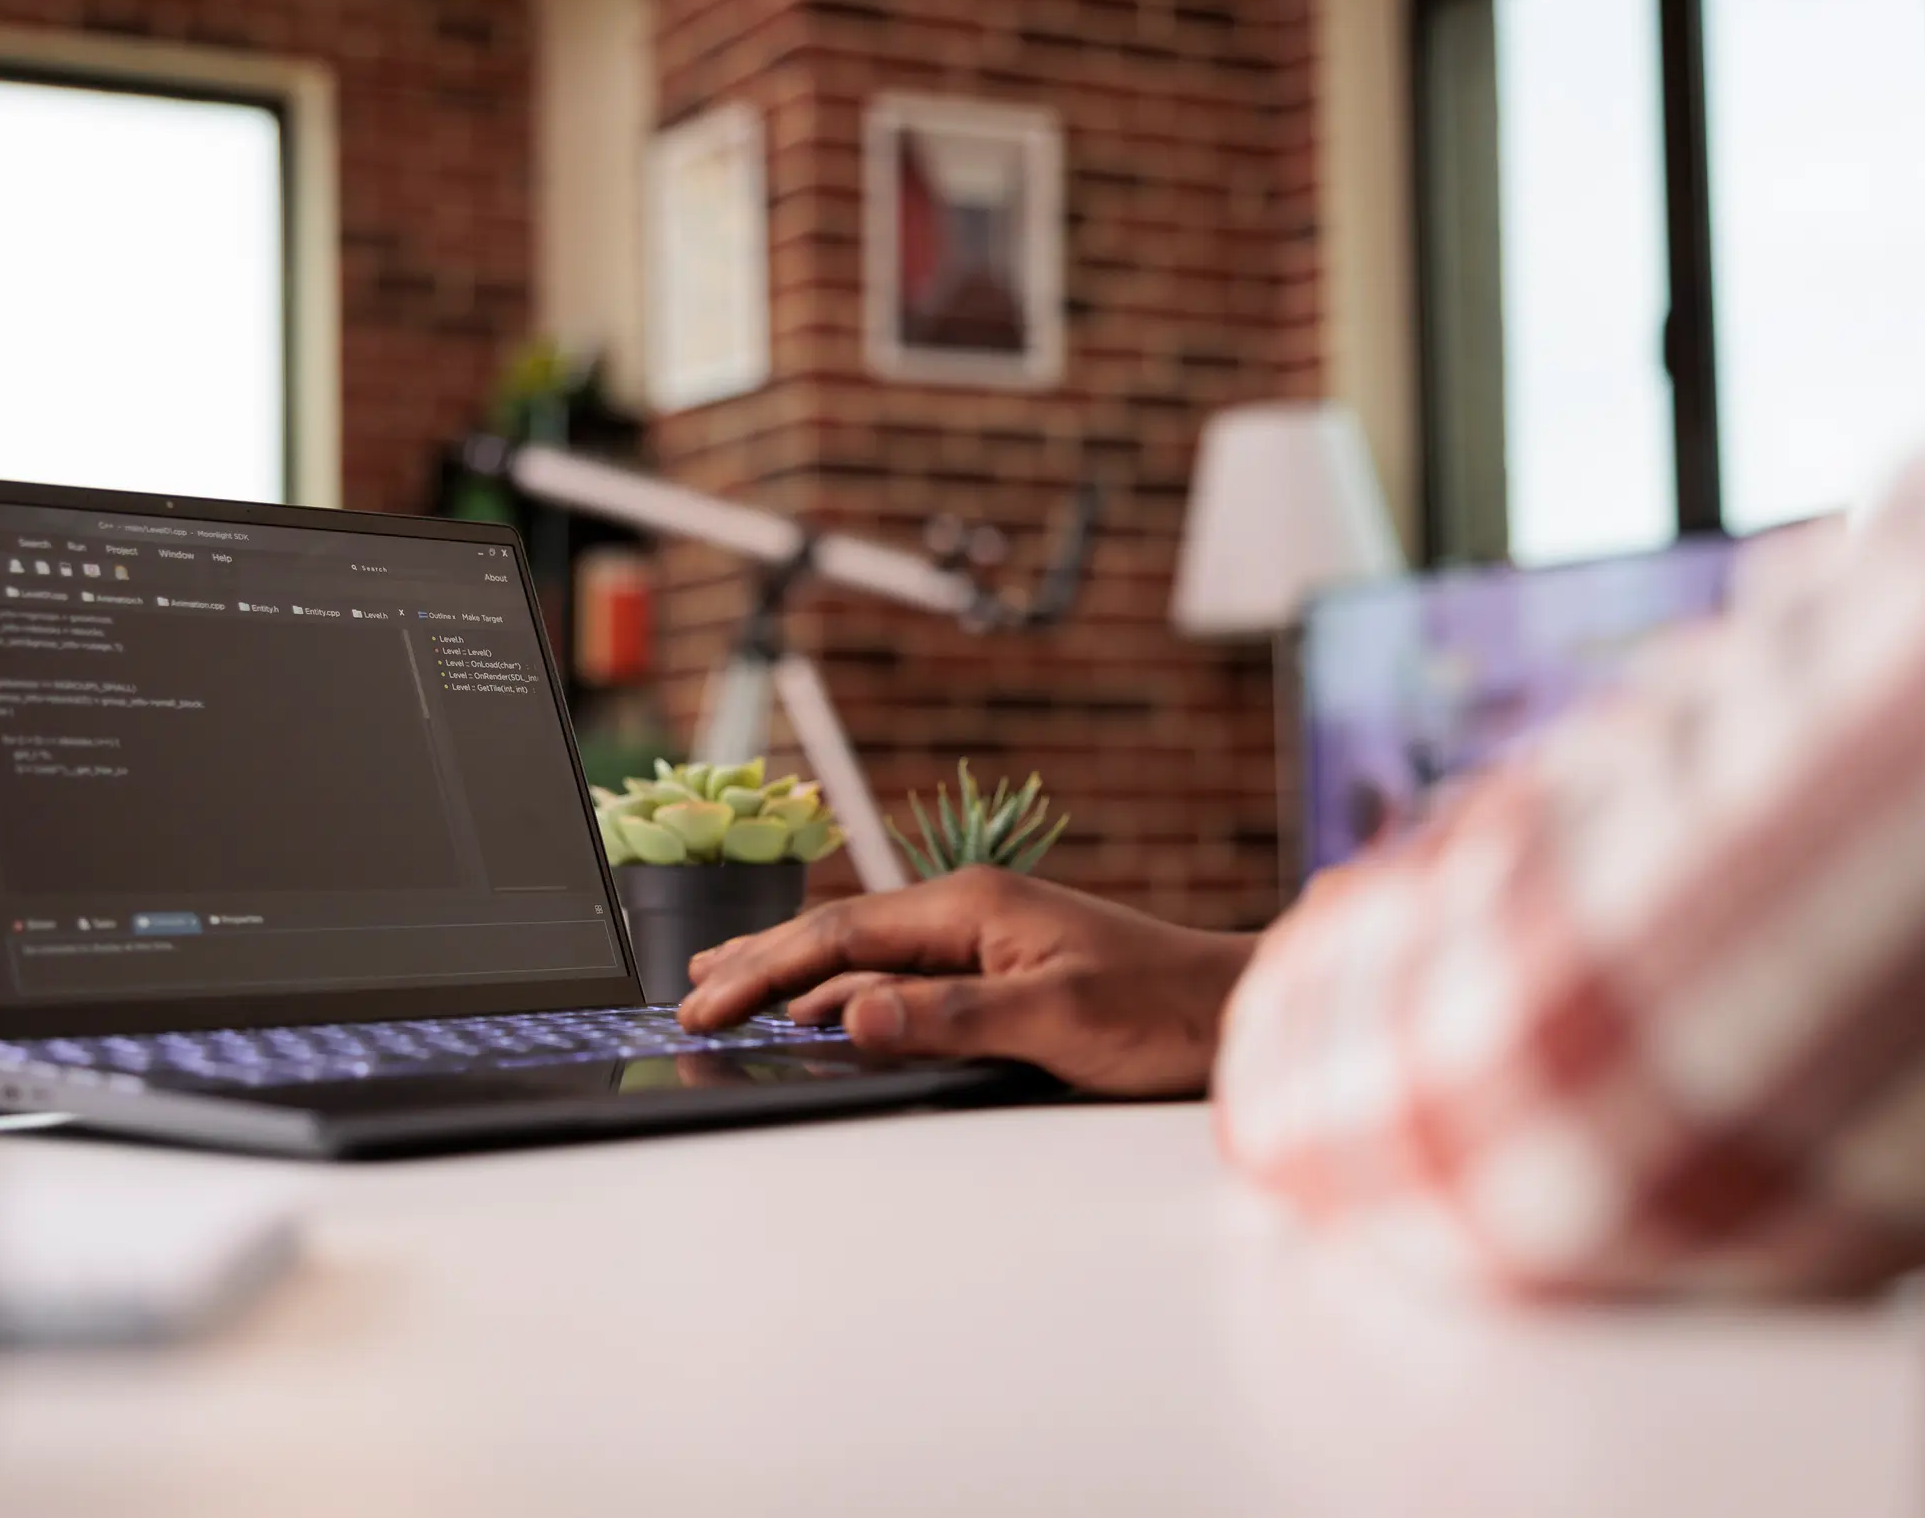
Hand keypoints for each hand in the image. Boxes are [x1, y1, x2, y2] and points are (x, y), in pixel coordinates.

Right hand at [675, 867, 1256, 1096]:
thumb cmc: (1161, 1011)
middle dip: (759, 964)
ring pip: (865, 956)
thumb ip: (951, 1018)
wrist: (1236, 1010)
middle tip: (687, 999)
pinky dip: (847, 993)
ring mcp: (983, 937)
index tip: (705, 1008)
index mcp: (971, 906)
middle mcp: (969, 910)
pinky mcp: (999, 968)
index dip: (764, 972)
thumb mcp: (1054, 1018)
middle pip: (838, 936)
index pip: (840, 936)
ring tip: (726, 989)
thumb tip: (854, 1017)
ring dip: (795, 978)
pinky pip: (901, 977)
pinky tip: (823, 1010)